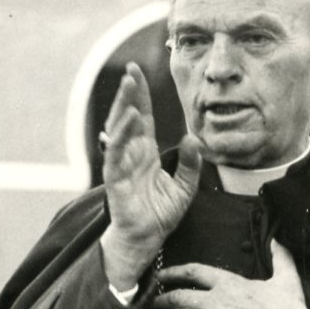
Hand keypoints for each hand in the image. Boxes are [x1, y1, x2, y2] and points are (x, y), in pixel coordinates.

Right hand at [99, 63, 202, 288]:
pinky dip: (122, 135)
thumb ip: (191, 164)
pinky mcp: (116, 179)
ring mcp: (121, 164)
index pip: (142, 118)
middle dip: (128, 93)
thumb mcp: (185, 187)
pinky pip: (117, 153)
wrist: (147, 239)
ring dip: (123, 106)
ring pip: (119, 129)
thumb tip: (194, 138)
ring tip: (129, 85)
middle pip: (127, 117)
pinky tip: (131, 118)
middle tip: (132, 69)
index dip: (140, 95)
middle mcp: (131, 154)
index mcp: (145, 152)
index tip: (139, 72)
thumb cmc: (160, 213)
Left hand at [149, 240, 308, 308]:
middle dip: (158, 299)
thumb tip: (277, 239)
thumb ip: (279, 256)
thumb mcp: (287, 277)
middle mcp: (215, 300)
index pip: (193, 271)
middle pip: (176, 296)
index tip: (161, 275)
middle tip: (147, 302)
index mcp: (229, 282)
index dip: (173, 272)